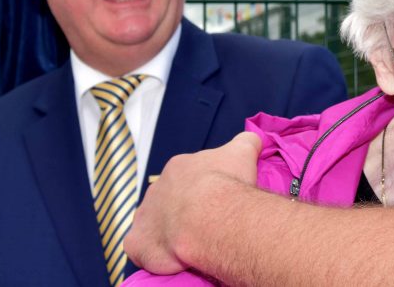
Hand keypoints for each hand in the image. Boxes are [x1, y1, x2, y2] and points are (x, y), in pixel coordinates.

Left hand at [125, 132, 262, 273]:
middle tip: (206, 217)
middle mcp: (157, 187)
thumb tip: (255, 139)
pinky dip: (152, 250)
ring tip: (190, 238)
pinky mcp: (139, 241)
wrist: (210, 217)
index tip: (217, 194)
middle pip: (170, 195)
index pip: (189, 173)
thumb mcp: (243, 152)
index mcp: (179, 166)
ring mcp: (145, 214)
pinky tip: (168, 255)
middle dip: (185, 204)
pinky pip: (140, 246)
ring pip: (154, 219)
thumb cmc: (227, 184)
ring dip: (168, 226)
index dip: (204, 184)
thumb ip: (247, 141)